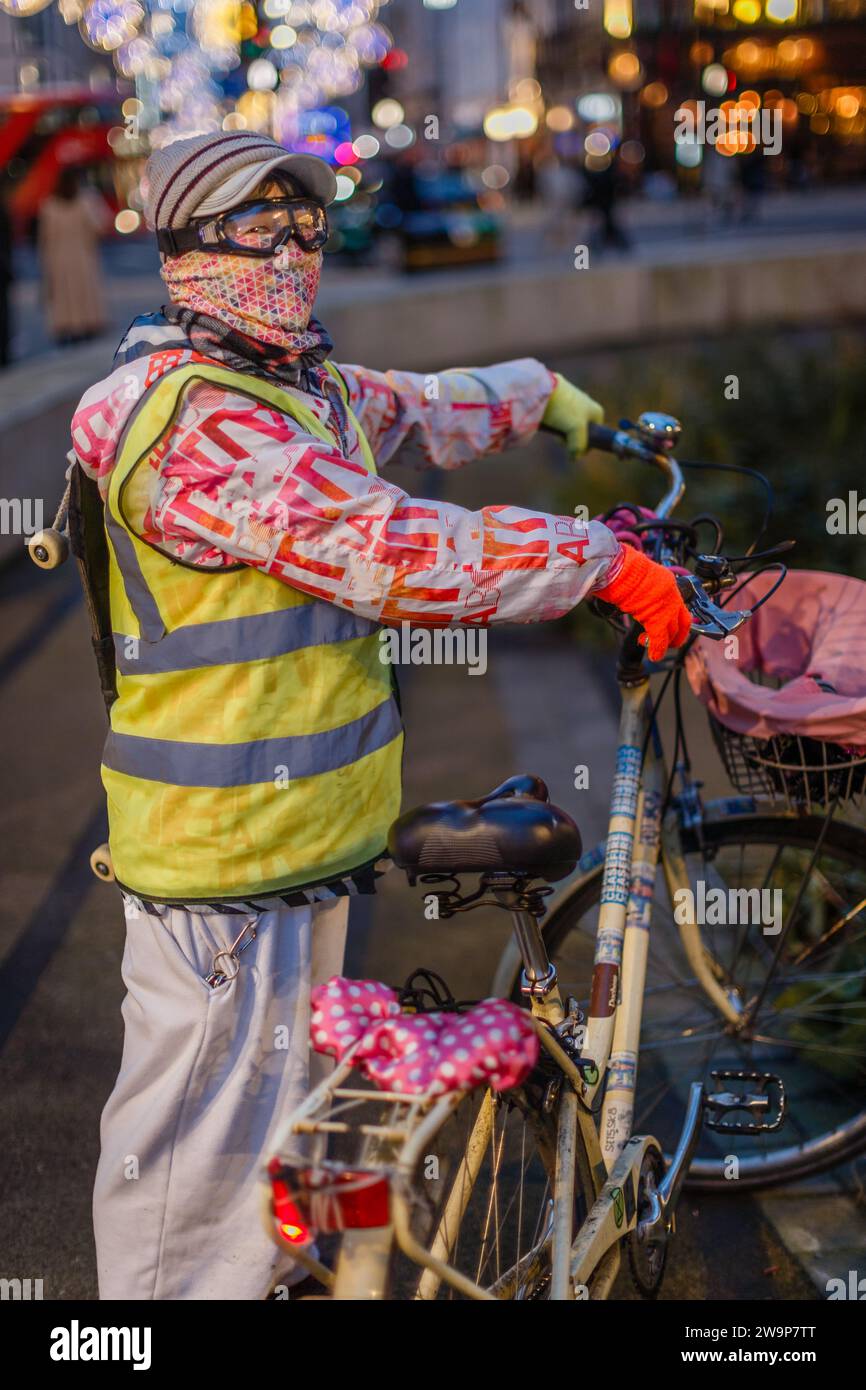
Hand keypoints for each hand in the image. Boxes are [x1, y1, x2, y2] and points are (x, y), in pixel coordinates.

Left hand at [541, 373, 603, 456]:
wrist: (543, 391)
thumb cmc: (565, 409)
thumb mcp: (576, 430)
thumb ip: (578, 446)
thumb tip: (574, 457)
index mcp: (596, 412)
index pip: (596, 435)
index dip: (587, 445)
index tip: (576, 449)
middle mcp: (587, 407)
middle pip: (581, 433)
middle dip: (572, 440)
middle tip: (562, 439)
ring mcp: (572, 405)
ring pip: (569, 429)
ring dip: (562, 435)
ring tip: (555, 432)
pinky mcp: (559, 405)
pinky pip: (559, 421)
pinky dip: (555, 427)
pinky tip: (549, 425)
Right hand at [593, 545, 692, 661]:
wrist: (619, 568)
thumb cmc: (621, 569)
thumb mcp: (637, 578)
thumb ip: (642, 591)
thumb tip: (633, 599)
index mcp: (667, 582)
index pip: (679, 605)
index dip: (677, 620)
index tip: (670, 628)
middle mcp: (672, 594)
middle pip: (682, 622)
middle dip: (676, 636)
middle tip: (666, 643)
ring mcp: (666, 607)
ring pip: (673, 633)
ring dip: (664, 643)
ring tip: (652, 647)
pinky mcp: (657, 619)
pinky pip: (660, 640)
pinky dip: (657, 650)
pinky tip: (653, 655)